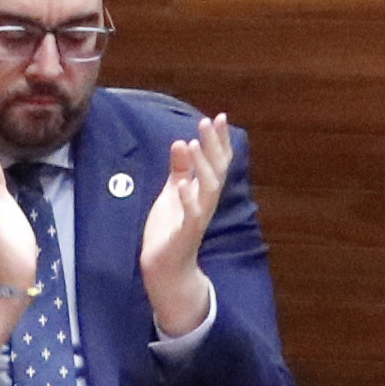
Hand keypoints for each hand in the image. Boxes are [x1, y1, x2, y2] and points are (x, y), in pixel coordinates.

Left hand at [134, 115, 235, 339]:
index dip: (219, 141)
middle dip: (213, 146)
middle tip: (208, 122)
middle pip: (216, 170)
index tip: (219, 117)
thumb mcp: (172, 193)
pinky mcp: (185, 234)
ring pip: (208, 190)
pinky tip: (181, 185)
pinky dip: (188, 200)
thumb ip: (180, 170)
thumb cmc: (170, 229)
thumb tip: (183, 141)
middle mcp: (205, 202)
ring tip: (194, 144)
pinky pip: (191, 216)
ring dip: (203, 167)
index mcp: (202, 192)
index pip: (216, 162)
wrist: (166, 268)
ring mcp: (197, 218)